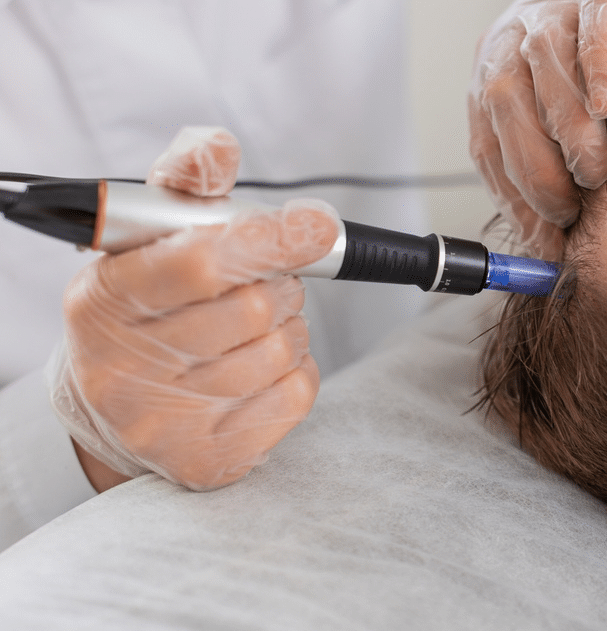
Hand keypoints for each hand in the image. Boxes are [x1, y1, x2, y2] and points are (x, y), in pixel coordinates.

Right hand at [48, 127, 337, 490]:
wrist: (111, 408)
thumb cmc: (144, 309)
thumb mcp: (146, 239)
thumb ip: (185, 186)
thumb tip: (219, 148)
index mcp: (103, 300)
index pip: (202, 262)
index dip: (270, 238)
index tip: (315, 225)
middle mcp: (124, 370)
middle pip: (255, 308)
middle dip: (278, 284)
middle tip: (263, 283)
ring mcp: (165, 423)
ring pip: (283, 349)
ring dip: (289, 325)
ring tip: (255, 326)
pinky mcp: (210, 461)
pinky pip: (298, 393)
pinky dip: (297, 368)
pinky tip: (262, 365)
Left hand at [469, 0, 606, 255]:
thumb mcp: (575, 132)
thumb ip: (555, 174)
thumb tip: (549, 250)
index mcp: (498, 78)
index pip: (487, 143)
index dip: (513, 197)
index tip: (545, 240)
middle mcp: (516, 41)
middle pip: (503, 104)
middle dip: (535, 169)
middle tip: (571, 207)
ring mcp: (558, 10)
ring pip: (545, 66)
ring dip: (567, 130)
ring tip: (594, 172)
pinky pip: (596, 24)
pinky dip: (600, 66)